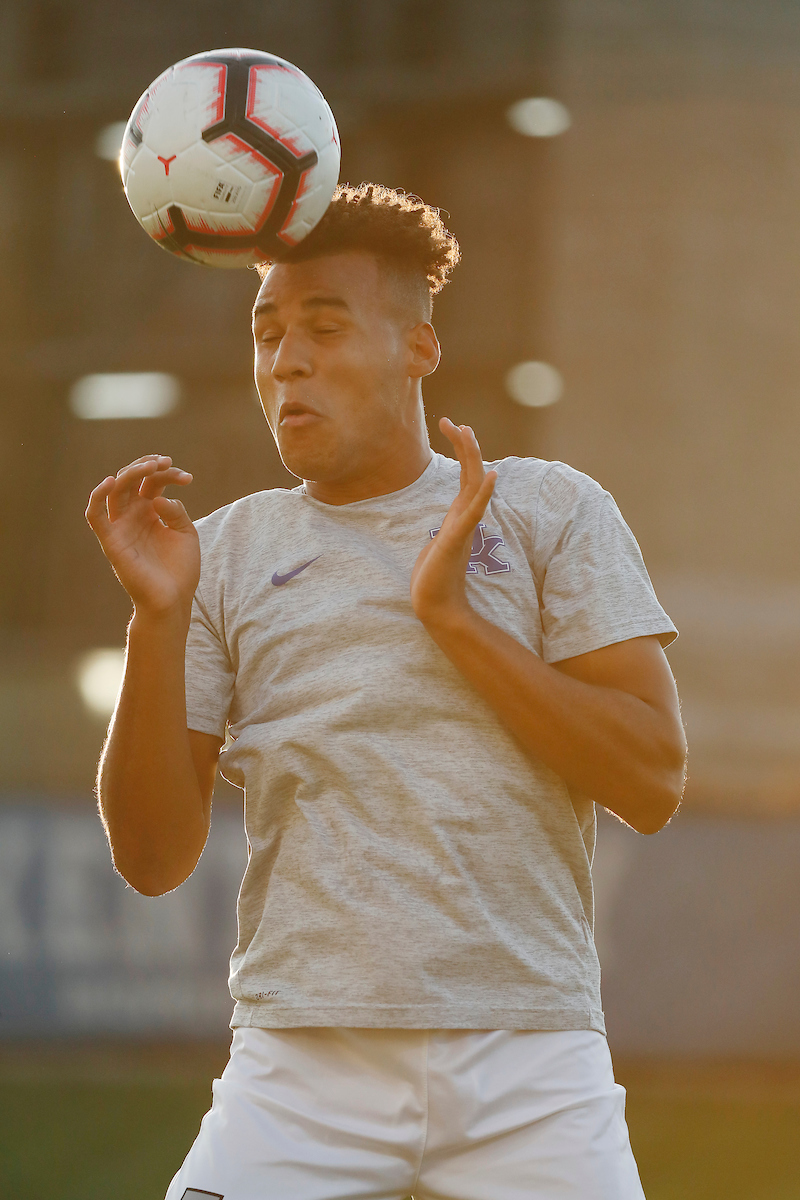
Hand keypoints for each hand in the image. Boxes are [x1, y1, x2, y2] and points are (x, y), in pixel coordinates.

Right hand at [85, 454, 199, 619]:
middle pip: (133, 480)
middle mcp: (133, 515)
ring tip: (151, 466)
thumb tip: (158, 499)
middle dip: (149, 467)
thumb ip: (175, 512)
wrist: (172, 600)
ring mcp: (121, 526)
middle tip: (168, 463)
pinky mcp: (111, 541)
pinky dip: (97, 496)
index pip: (152, 482)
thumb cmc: (180, 570)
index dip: (168, 474)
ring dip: (131, 473)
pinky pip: (95, 515)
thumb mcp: (186, 534)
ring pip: (115, 490)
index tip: (187, 477)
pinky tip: (111, 481)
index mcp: (151, 512)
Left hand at [410, 418, 496, 625]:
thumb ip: (447, 529)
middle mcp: (465, 517)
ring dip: (471, 459)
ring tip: (467, 433)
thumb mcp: (438, 543)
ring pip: (472, 486)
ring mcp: (463, 527)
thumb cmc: (433, 578)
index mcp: (460, 515)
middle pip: (471, 473)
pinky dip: (483, 493)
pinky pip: (473, 513)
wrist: (434, 605)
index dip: (461, 451)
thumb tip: (447, 523)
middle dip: (464, 446)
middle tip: (452, 422)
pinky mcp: (458, 540)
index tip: (450, 426)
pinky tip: (490, 476)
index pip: (465, 476)